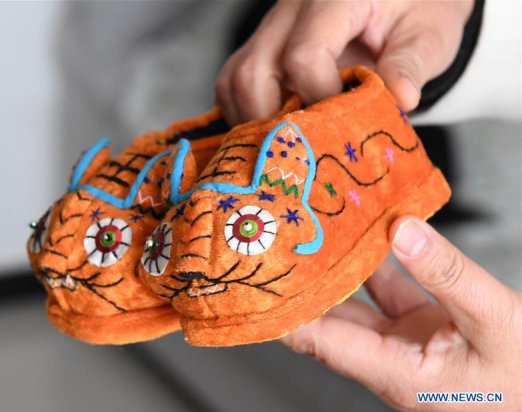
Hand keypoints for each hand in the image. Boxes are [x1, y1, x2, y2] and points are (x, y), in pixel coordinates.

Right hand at [216, 0, 473, 124]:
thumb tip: (400, 100)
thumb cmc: (417, 9)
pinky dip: (247, 112)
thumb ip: (412, 63)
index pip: (304, 57)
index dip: (321, 99)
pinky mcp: (263, 44)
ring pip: (234, 80)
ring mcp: (271, 27)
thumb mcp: (430, 31)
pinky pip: (234, 82)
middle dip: (273, 121)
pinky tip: (275, 128)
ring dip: (253, 121)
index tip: (345, 122)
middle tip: (305, 145)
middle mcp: (290, 8)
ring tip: (287, 143)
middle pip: (252, 72)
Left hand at [282, 216, 521, 411]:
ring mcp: (404, 344)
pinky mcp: (421, 328)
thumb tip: (402, 230)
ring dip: (338, 271)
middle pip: (329, 321)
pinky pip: (387, 294)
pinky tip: (366, 237)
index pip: (319, 341)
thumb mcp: (495, 321)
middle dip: (303, 285)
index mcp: (395, 374)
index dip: (283, 312)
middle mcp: (390, 362)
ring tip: (314, 234)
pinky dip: (377, 265)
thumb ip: (446, 273)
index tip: (257, 281)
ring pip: (356, 304)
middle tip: (281, 245)